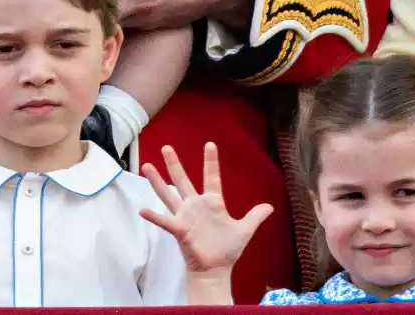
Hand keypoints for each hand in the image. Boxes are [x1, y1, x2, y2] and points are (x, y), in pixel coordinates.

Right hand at [140, 142, 272, 275]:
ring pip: (168, 195)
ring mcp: (186, 217)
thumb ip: (255, 216)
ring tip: (147, 166)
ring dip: (158, 182)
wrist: (215, 270)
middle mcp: (196, 205)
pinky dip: (154, 216)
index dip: (211, 161)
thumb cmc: (228, 250)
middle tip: (167, 147)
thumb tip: (271, 207)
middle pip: (183, 180)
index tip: (209, 144)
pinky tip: (142, 209)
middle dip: (175, 164)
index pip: (212, 176)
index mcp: (213, 202)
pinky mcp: (179, 230)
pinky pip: (165, 221)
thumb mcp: (245, 230)